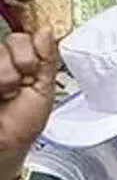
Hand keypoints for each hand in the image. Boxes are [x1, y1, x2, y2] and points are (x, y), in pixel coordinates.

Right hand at [0, 32, 59, 178]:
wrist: (4, 148)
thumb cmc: (22, 124)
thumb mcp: (43, 89)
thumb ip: (47, 59)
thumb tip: (48, 31)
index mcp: (20, 62)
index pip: (23, 37)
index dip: (30, 52)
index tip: (32, 71)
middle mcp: (2, 63)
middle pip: (11, 41)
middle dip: (21, 65)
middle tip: (19, 86)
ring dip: (6, 77)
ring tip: (5, 94)